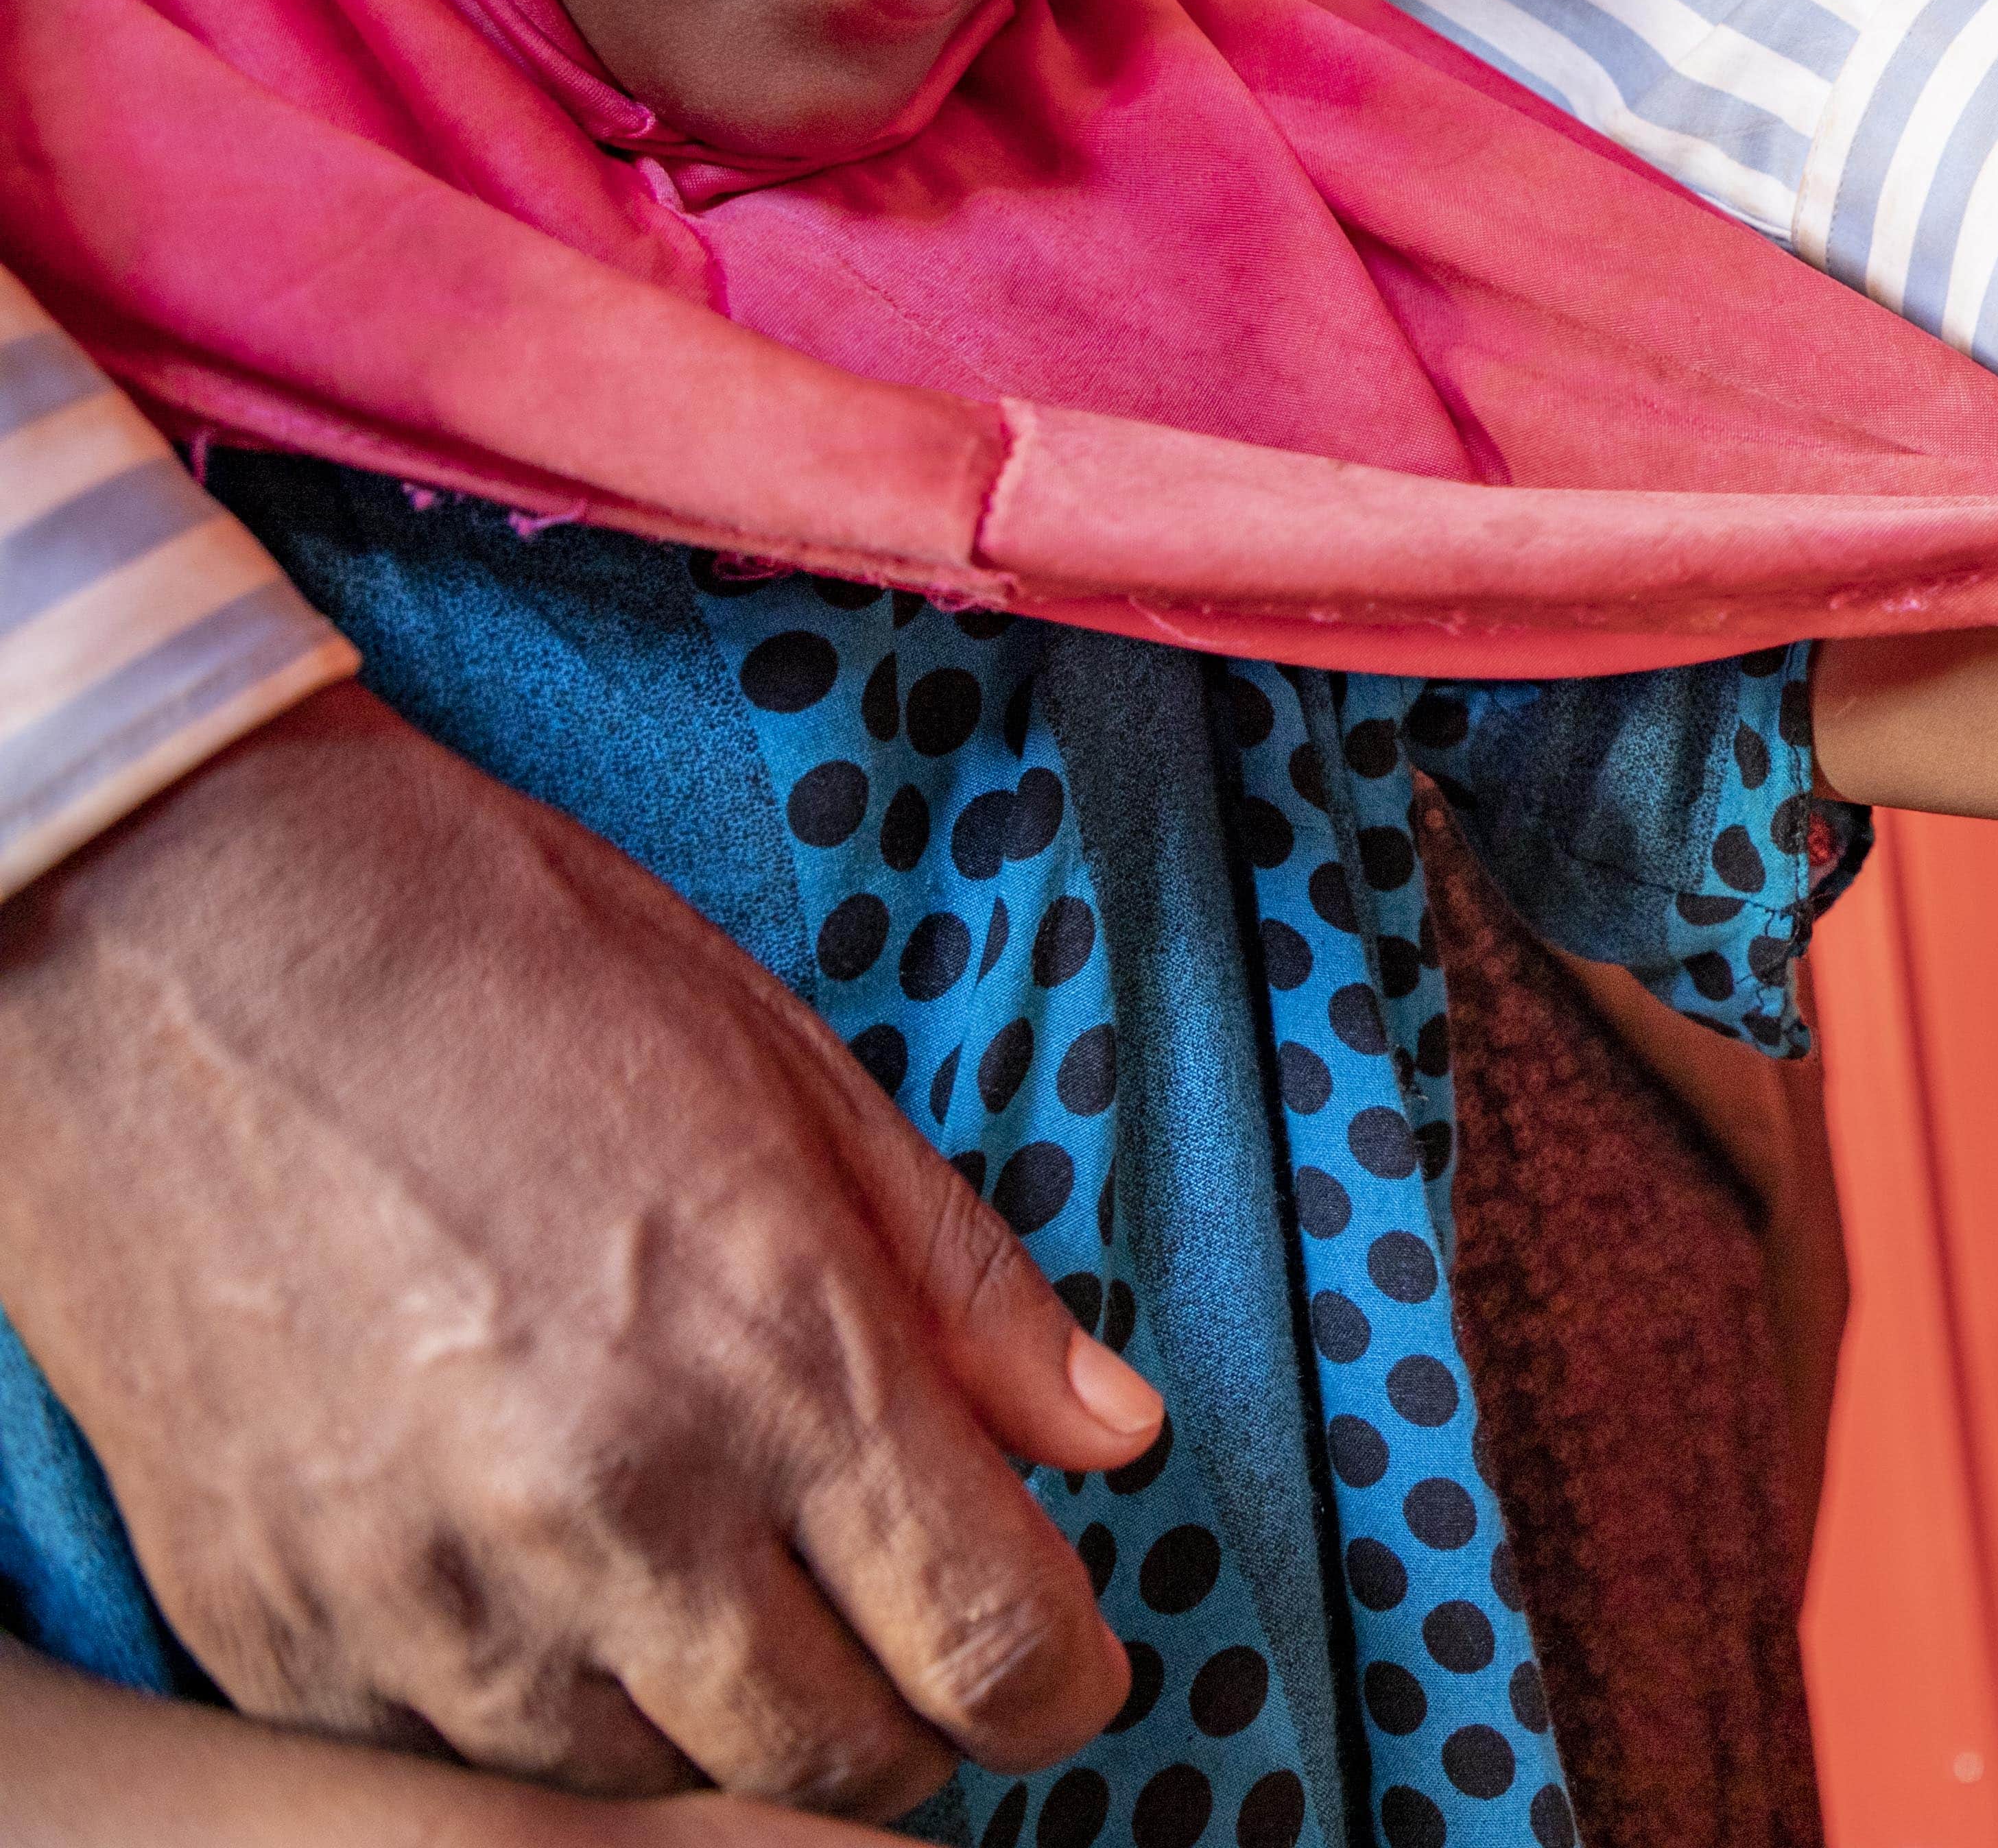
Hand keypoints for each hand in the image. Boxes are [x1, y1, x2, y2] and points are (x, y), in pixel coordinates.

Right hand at [0, 687, 1162, 1811]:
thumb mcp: (799, 1086)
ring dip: (722, 1729)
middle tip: (905, 1633)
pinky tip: (559, 1602)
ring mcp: (426, 1590)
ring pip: (648, 1789)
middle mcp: (609, 1508)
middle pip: (836, 1762)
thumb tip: (1112, 1432)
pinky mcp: (279, 1625)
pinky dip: (540, 1716)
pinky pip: (456, 1766)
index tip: (1063, 1664)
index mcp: (774, 1361)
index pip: (986, 1648)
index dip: (1059, 1683)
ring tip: (731, 1605)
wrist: (184, 936)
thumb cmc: (507, 975)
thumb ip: (970, 1293)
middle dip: (910, 1721)